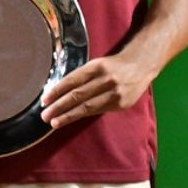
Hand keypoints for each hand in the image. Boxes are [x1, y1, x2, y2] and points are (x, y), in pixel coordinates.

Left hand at [41, 53, 156, 128]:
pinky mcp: (121, 104)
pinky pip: (97, 111)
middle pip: (77, 95)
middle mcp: (105, 79)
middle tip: (45, 115)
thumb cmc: (114, 66)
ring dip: (68, 116)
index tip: (44, 100)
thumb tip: (59, 92)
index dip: (56, 91)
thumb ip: (82, 77)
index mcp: (96, 66)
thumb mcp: (97, 64)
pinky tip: (71, 119)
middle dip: (59, 106)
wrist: (142, 65)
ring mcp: (114, 92)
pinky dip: (83, 115)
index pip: (72, 80)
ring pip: (87, 107)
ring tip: (54, 122)